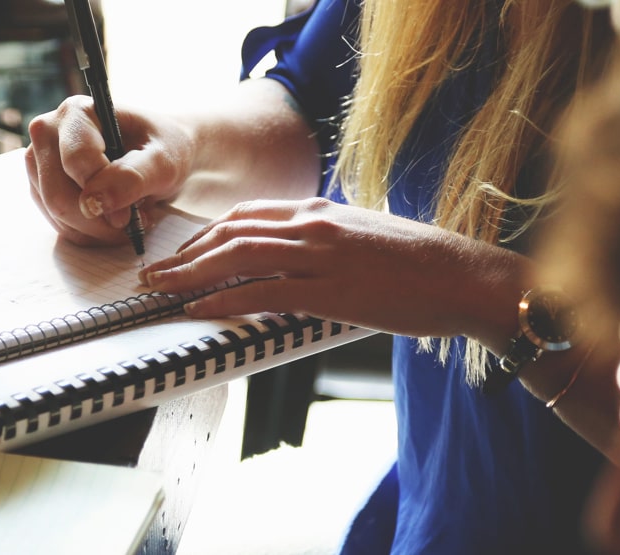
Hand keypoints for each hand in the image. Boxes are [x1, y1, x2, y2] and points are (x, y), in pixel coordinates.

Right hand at [24, 95, 195, 245]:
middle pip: (58, 195)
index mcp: (76, 112)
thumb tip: (94, 203)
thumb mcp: (163, 161)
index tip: (132, 213)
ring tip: (128, 217)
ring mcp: (40, 162)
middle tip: (133, 221)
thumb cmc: (163, 148)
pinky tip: (112, 220)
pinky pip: (59, 224)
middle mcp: (48, 132)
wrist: (159, 153)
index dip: (105, 193)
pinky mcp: (41, 187)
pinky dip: (89, 233)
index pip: (76, 162)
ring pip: (56, 215)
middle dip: (98, 220)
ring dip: (96, 229)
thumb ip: (132, 177)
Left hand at [138, 198, 524, 342]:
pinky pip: (263, 292)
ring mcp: (321, 255)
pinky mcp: (331, 289)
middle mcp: (314, 224)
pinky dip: (223, 300)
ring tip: (161, 291)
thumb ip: (325, 241)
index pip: (246, 215)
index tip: (182, 253)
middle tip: (154, 274)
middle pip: (231, 232)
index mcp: (320, 210)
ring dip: (190, 274)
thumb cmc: (420, 264)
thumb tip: (295, 259)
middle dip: (185, 254)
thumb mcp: (363, 237)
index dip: (205, 235)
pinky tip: (198, 309)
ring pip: (237, 257)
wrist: (464, 276)